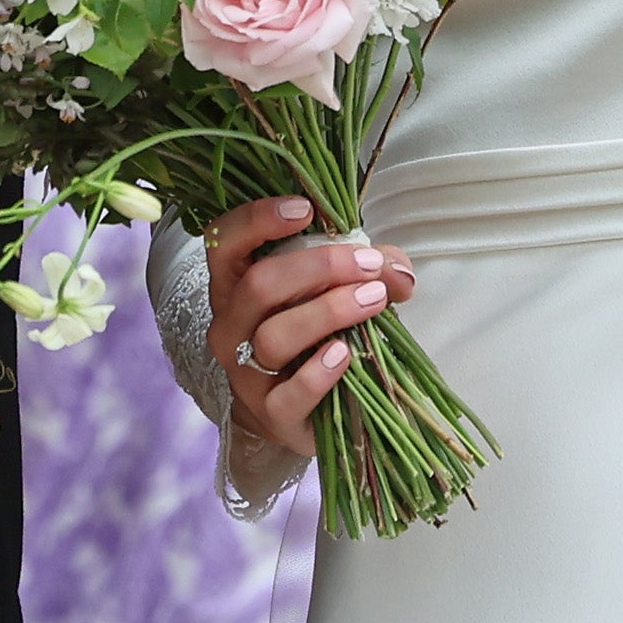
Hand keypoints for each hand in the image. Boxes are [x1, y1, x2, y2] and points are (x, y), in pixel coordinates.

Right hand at [203, 193, 414, 465]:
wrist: (302, 410)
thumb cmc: (315, 335)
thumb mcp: (339, 289)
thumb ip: (371, 269)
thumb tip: (399, 271)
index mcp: (236, 284)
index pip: (224, 240)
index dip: (257, 219)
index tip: (306, 210)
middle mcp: (231, 325)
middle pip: (258, 286)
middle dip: (318, 268)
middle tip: (368, 265)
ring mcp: (245, 372)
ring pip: (273, 336)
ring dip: (328, 312)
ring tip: (372, 302)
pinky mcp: (271, 412)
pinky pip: (288, 393)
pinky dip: (319, 372)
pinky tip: (345, 354)